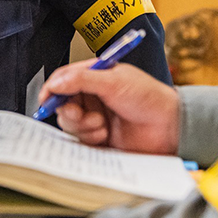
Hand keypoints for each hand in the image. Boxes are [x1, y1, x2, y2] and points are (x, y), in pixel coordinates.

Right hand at [38, 61, 179, 154]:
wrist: (170, 127)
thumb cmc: (149, 98)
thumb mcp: (114, 81)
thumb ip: (82, 80)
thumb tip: (56, 83)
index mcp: (95, 77)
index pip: (64, 79)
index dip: (52, 89)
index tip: (47, 99)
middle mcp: (92, 97)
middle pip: (62, 103)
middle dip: (67, 110)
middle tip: (78, 113)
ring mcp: (95, 117)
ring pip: (70, 123)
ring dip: (82, 125)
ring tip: (101, 124)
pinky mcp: (100, 137)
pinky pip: (81, 140)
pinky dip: (89, 137)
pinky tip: (105, 134)